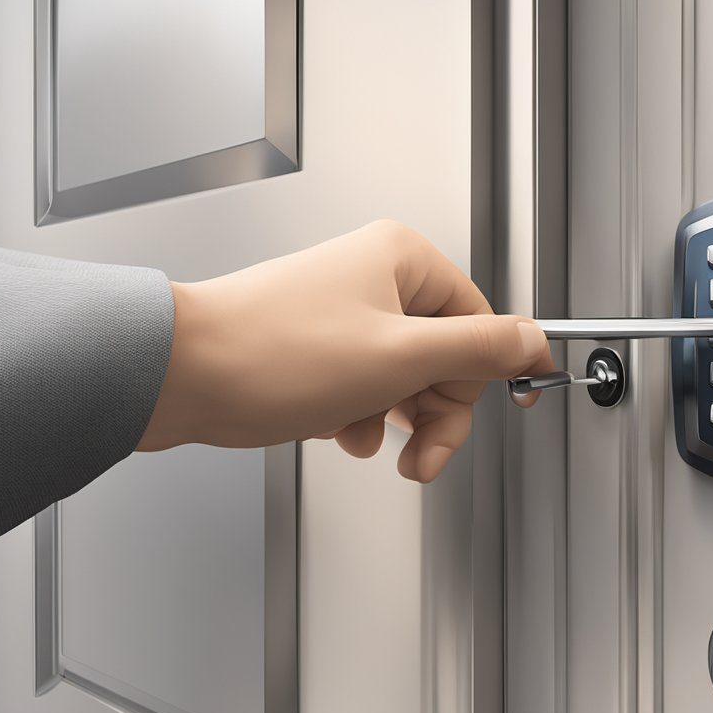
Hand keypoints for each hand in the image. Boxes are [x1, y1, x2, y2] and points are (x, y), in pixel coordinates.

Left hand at [137, 220, 552, 481]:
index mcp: (404, 261)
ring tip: (371, 440)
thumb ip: (479, 350)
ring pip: (405, 377)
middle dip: (437, 411)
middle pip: (445, 355)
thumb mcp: (401, 358)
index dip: (487, 375)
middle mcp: (375, 278)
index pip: (481, 322)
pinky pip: (366, 386)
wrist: (178, 376)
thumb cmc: (271, 354)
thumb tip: (534, 340)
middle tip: (425, 451)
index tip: (511, 408)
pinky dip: (361, 416)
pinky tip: (339, 430)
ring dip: (398, 418)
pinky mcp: (316, 345)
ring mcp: (343, 312)